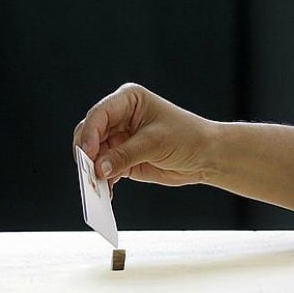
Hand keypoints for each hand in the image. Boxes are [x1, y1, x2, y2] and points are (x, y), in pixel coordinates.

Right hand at [73, 83, 216, 188]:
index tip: (87, 153)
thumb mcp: (155, 143)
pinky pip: (104, 169)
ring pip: (94, 154)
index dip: (90, 133)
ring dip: (94, 170)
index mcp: (127, 100)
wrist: (206, 155)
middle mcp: (119, 117)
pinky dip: (103, 181)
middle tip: (88, 173)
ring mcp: (119, 138)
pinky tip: (107, 192)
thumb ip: (124, 155)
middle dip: (88, 154)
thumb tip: (98, 168)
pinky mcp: (122, 157)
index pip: (99, 114)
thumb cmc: (187, 136)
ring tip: (96, 187)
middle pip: (91, 134)